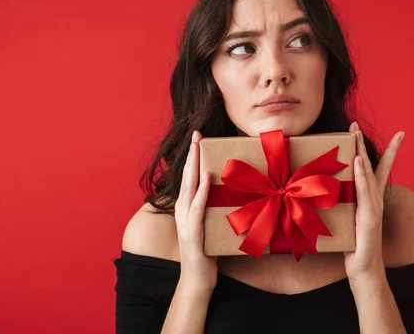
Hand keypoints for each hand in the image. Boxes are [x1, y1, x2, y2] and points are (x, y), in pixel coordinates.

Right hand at [174, 130, 216, 292]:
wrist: (199, 279)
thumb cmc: (208, 251)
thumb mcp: (211, 225)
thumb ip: (214, 209)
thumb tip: (230, 192)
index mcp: (187, 207)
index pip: (189, 177)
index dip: (191, 156)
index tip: (196, 138)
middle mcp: (183, 210)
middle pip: (186, 176)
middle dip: (191, 153)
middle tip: (196, 134)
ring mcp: (185, 221)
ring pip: (189, 187)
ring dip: (193, 166)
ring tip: (197, 147)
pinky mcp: (191, 232)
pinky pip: (197, 207)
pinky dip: (201, 191)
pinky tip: (205, 177)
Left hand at [344, 122, 404, 281]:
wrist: (363, 268)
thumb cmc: (353, 245)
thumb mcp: (347, 219)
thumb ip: (344, 205)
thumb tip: (326, 191)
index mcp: (371, 198)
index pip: (381, 169)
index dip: (390, 151)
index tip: (400, 133)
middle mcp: (375, 199)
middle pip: (372, 165)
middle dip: (363, 144)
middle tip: (356, 124)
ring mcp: (374, 207)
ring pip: (368, 173)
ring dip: (361, 152)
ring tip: (355, 134)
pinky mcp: (369, 217)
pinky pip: (365, 191)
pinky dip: (363, 175)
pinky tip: (359, 161)